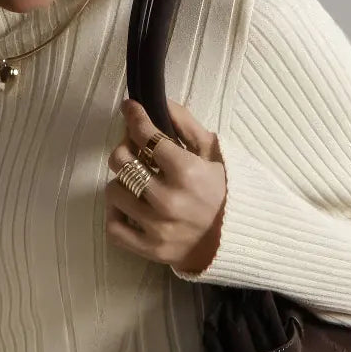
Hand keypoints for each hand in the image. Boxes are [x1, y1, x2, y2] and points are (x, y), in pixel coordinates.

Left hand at [106, 98, 226, 274]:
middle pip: (122, 162)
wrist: (237, 241)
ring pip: (114, 192)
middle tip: (135, 150)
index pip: (146, 136)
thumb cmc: (225, 192)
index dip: (135, 118)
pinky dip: (115, 214)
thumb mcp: (214, 153)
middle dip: (125, 149)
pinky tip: (128, 206)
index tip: (130, 109)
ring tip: (136, 182)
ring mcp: (158, 228)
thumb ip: (186, 125)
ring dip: (121, 181)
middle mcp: (169, 201)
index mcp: (188, 173)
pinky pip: (113, 228)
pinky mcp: (150, 249)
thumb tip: (159, 101)